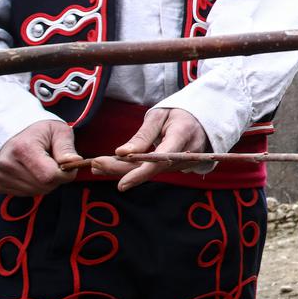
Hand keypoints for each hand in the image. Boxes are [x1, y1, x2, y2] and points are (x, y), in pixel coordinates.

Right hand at [0, 120, 78, 195]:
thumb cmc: (39, 131)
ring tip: (39, 164)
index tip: (66, 164)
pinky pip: (25, 194)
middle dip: (55, 177)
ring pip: (36, 192)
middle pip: (45, 186)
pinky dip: (33, 186)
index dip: (64, 173)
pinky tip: (29, 171)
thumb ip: (67, 147)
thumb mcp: (58, 131)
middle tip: (52, 161)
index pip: (50, 176)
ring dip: (45, 182)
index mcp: (22, 148)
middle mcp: (7, 164)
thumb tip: (75, 162)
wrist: (10, 131)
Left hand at [87, 107, 210, 191]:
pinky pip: (152, 170)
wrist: (202, 120)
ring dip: (122, 170)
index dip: (140, 173)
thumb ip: (142, 136)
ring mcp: (182, 164)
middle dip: (121, 170)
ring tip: (97, 166)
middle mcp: (185, 154)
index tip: (121, 184)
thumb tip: (122, 152)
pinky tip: (112, 165)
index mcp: (182, 135)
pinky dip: (132, 168)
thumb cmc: (179, 114)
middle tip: (96, 165)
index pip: (161, 159)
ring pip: (149, 172)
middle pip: (151, 169)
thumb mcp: (160, 115)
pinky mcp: (175, 168)